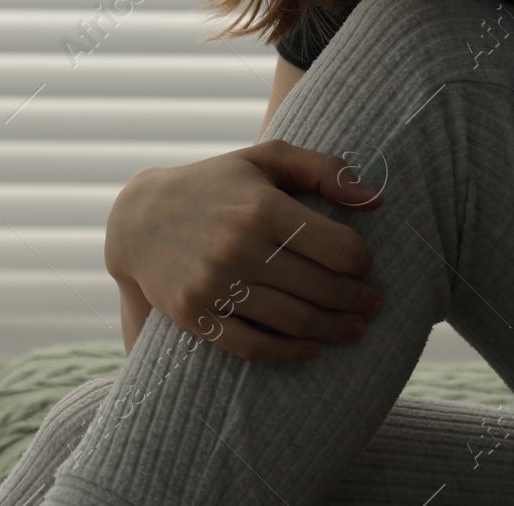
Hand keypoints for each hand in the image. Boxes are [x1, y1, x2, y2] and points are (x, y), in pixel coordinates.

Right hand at [104, 139, 384, 363]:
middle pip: (324, 290)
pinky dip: (290, 354)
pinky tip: (312, 348)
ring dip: (335, 331)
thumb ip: (323, 169)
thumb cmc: (215, 184)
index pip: (340, 249)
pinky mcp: (195, 315)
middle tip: (372, 305)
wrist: (138, 219)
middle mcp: (239, 247)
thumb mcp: (265, 159)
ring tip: (354, 329)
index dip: (363, 263)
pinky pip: (253, 347)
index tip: (364, 266)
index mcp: (263, 208)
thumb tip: (375, 201)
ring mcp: (215, 285)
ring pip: (295, 322)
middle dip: (358, 301)